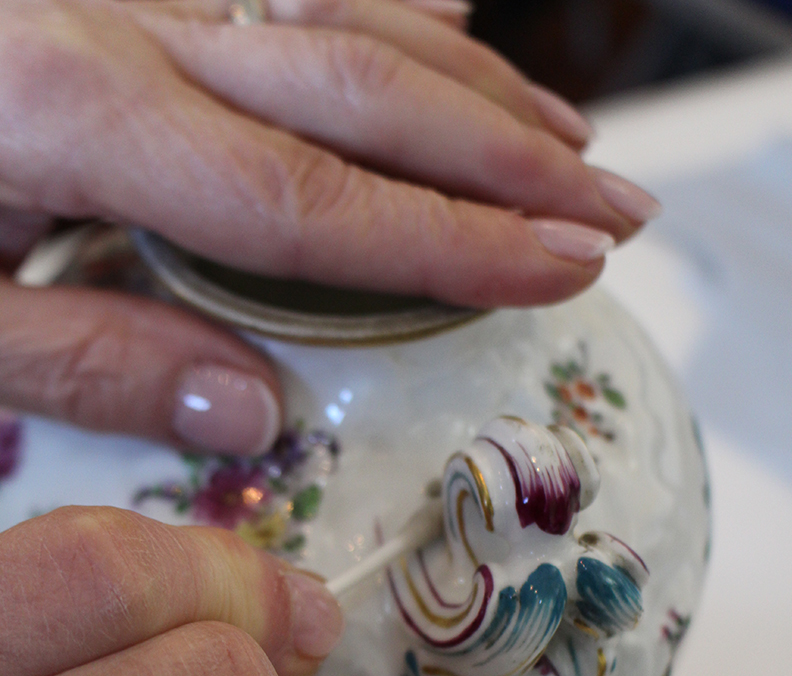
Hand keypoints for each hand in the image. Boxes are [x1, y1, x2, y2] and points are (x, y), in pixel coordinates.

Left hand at [0, 0, 659, 457]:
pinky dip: (385, 1)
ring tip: (568, 142)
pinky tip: (453, 18)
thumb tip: (245, 409)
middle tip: (612, 208)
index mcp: (71, 112)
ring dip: (471, 83)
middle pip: (360, 87)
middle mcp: (119, 18)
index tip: (562, 267)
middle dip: (505, 156)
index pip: (312, 200)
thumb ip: (85, 358)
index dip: (450, 243)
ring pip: (340, 13)